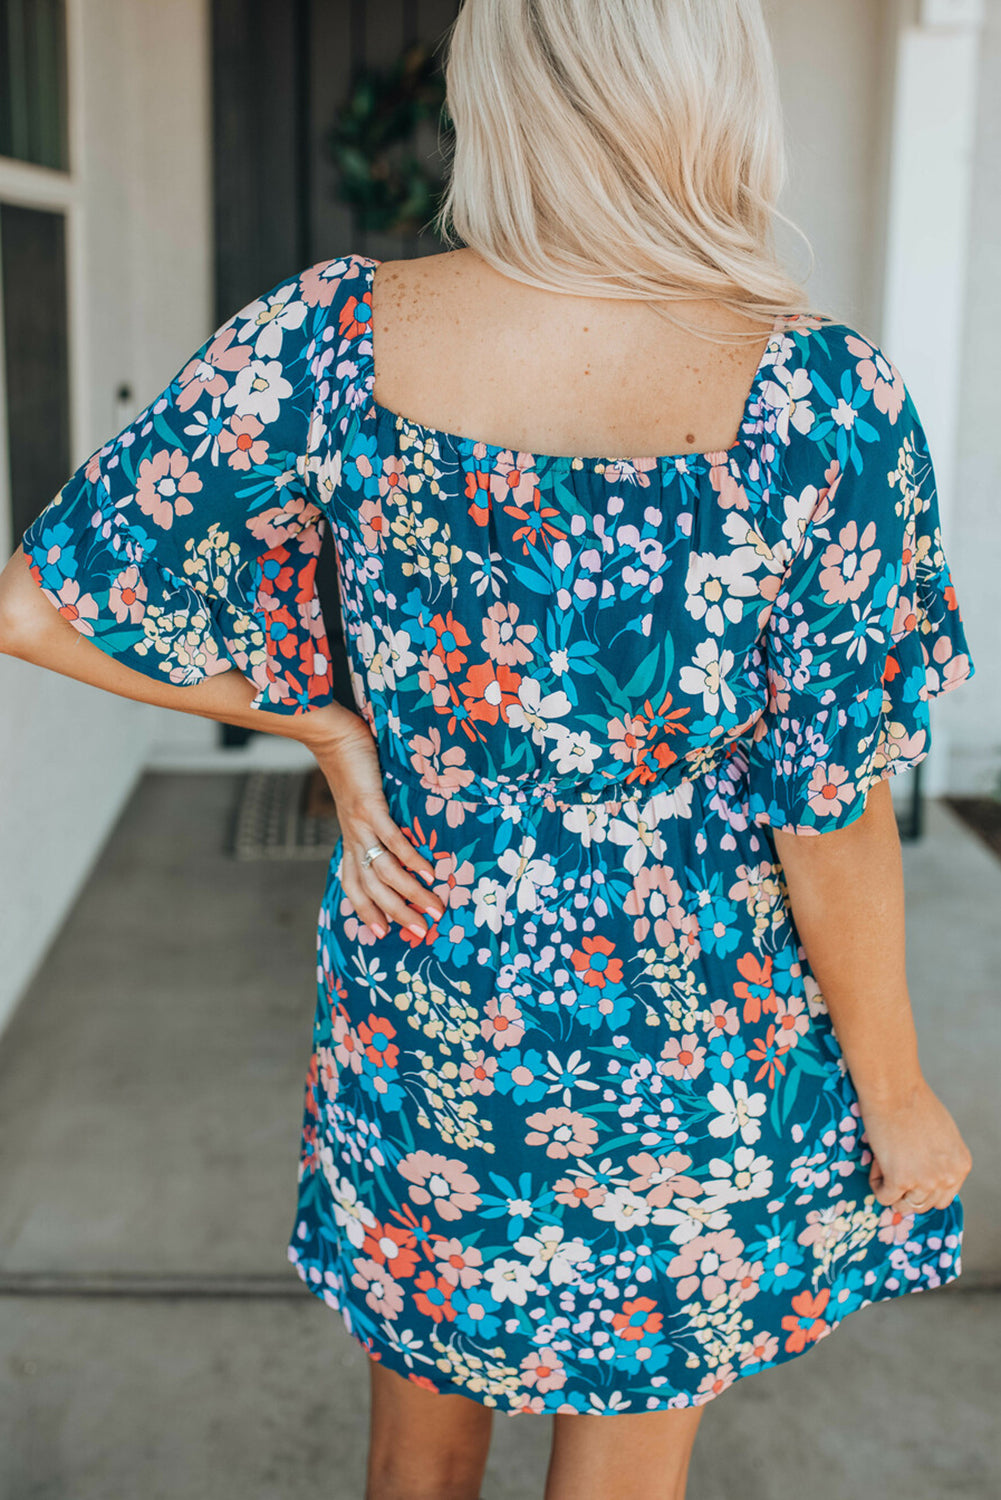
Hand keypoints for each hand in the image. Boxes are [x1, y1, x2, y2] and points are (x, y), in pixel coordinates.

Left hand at [307, 709, 444, 939]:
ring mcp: (361, 825)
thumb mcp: (360, 803)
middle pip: (373, 888)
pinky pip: (392, 840)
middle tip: (421, 932)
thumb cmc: (351, 768)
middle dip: (397, 913)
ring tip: (435, 907)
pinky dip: (411, 858)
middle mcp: (353, 839)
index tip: (385, 933)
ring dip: (411, 893)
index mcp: (350, 841)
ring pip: (385, 871)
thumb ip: (373, 822)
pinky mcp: (372, 806)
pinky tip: (428, 872)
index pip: (355, 886)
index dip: (367, 911)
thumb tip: (395, 838)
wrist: (333, 737)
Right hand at [860, 1076, 971, 1213]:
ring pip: (905, 1205)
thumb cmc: (913, 1102)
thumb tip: (925, 1174)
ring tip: (885, 1160)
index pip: (944, 1197)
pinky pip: (885, 1197)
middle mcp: (947, 1178)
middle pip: (924, 1204)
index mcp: (960, 1166)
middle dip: (907, 1191)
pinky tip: (877, 1162)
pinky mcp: (900, 1180)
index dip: (924, 1189)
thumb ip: (940, 1158)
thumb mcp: (942, 1134)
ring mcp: (924, 1181)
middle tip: (894, 1167)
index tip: (909, 1177)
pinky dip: (877, 1184)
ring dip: (892, 1188)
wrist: (895, 1090)